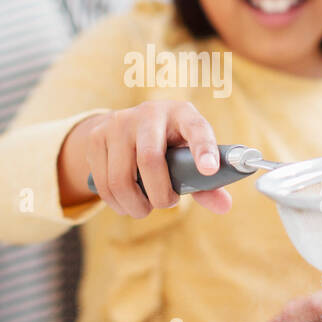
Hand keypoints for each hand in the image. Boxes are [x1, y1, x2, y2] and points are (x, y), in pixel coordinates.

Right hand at [57, 101, 231, 216]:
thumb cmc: (168, 144)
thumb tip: (225, 206)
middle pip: (150, 160)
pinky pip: (104, 183)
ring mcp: (118, 123)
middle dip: (159, 194)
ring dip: (136, 205)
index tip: (209, 170)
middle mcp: (149, 113)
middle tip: (166, 203)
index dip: (203, 149)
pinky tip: (127, 203)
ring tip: (145, 208)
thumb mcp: (188, 155)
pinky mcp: (96, 138)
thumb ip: (205, 183)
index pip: (196, 128)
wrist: (124, 125)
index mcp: (181, 114)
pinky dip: (118, 203)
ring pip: (121, 178)